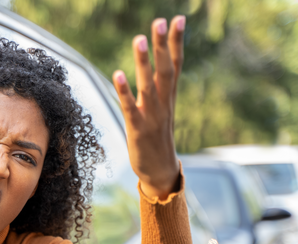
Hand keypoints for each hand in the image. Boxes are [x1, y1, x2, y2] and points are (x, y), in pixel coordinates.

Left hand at [113, 16, 184, 199]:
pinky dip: (125, 92)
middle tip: (160, 21)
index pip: (176, 64)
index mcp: (169, 97)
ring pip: (149, 86)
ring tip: (139, 39)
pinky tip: (118, 74)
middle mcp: (164, 104)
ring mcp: (152, 117)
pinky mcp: (138, 130)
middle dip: (163, 45)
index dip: (177, 42)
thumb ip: (157, 86)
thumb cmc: (157, 137)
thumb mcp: (161, 109)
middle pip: (166, 70)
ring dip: (144, 63)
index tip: (180, 18)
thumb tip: (156, 64)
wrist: (160, 171)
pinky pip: (131, 108)